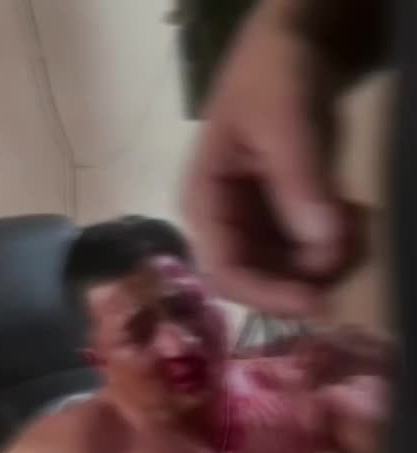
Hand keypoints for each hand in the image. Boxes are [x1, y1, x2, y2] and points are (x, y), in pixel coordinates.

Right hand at [183, 1, 361, 317]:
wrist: (292, 44)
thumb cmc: (273, 74)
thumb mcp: (285, 119)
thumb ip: (299, 181)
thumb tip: (322, 246)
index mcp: (204, 203)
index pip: (224, 272)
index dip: (266, 295)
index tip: (314, 300)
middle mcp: (225, 225)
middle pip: (259, 281)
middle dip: (306, 278)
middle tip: (352, 252)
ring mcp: (256, 225)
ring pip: (289, 273)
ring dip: (327, 262)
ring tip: (357, 222)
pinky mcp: (284, 220)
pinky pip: (309, 253)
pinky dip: (336, 245)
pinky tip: (355, 215)